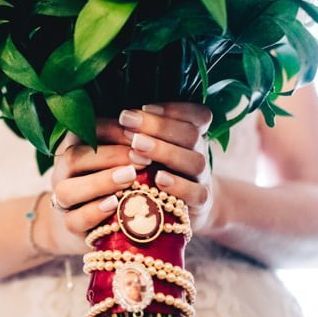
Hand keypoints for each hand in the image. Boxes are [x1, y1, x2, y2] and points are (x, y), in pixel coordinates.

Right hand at [38, 102, 215, 254]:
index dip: (112, 129)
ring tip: (130, 176)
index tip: (138, 129)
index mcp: (76, 144)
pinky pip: (76, 220)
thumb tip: (161, 112)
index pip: (86, 130)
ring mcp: (64, 199)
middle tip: (143, 155)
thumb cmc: (129, 177)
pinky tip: (114, 205)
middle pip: (76, 157)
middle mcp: (65, 170)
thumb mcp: (132, 151)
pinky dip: (94, 212)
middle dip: (111, 154)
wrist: (111, 220)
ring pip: (69, 190)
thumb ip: (141, 132)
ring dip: (101, 181)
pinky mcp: (71, 226)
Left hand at [117, 103, 215, 231]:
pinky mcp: (201, 204)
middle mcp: (200, 153)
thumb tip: (114, 115)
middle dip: (158, 126)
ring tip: (137, 147)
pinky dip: (179, 185)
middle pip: (191, 134)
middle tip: (128, 122)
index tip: (144, 107)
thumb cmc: (152, 169)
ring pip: (195, 161)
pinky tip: (158, 179)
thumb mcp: (148, 147)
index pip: (198, 114)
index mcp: (190, 134)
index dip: (174, 109)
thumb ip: (137, 131)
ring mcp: (202, 178)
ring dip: (165, 151)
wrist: (176, 210)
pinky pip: (198, 193)